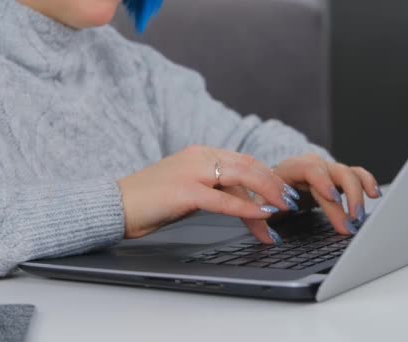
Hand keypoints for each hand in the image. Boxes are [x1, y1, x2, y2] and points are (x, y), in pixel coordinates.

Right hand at [116, 145, 300, 241]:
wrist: (116, 205)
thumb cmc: (151, 201)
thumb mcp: (189, 190)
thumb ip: (215, 191)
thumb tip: (245, 205)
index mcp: (201, 154)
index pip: (244, 163)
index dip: (267, 178)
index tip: (281, 194)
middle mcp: (199, 157)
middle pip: (249, 166)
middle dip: (274, 184)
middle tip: (292, 202)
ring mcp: (191, 172)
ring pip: (241, 177)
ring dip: (267, 194)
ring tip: (283, 209)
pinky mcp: (184, 191)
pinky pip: (223, 200)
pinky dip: (246, 208)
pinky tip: (261, 216)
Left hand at [271, 154, 381, 234]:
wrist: (272, 184)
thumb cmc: (266, 194)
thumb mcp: (259, 205)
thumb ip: (261, 220)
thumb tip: (270, 237)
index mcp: (292, 167)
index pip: (311, 168)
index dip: (323, 181)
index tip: (333, 197)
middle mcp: (313, 165)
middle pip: (336, 173)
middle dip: (346, 198)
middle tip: (350, 223)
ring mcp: (328, 170)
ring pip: (350, 174)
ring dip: (358, 195)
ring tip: (359, 217)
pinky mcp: (338, 178)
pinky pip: (357, 175)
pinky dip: (367, 183)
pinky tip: (374, 195)